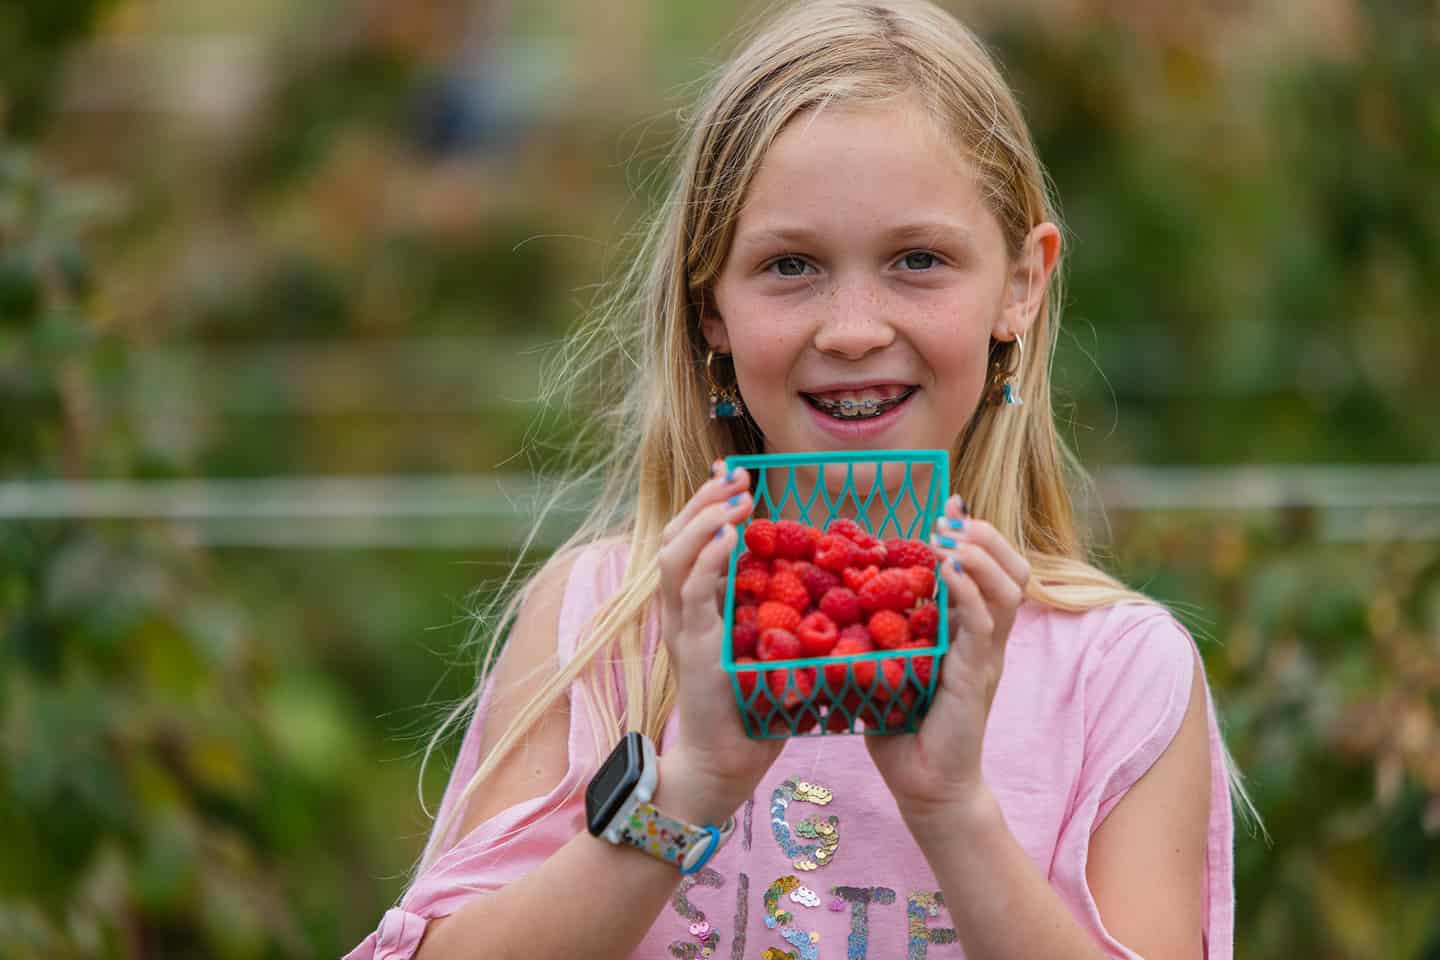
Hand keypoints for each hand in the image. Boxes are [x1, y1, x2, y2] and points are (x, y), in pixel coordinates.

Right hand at [656, 461, 784, 816]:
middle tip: (736, 474)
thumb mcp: (762, 647)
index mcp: (696, 606)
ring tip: (735, 498)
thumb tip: (811, 580)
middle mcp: (681, 611)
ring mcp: (682, 627)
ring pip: (674, 555)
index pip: (690, 540)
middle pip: (675, 536)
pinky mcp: (692, 647)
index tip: (733, 475)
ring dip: (704, 520)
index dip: (708, 505)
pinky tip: (728, 538)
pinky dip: (706, 558)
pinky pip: (691, 591)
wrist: (725, 762)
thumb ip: (772, 613)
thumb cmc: (752, 709)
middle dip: (705, 500)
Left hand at [865, 495, 1030, 822]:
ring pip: (1008, 589)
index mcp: (971, 632)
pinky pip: (983, 627)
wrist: (925, 785)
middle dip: (985, 535)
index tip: (949, 506)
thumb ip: (883, 627)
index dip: (978, 535)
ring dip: (979, 555)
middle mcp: (987, 640)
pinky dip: (967, 593)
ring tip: (949, 539)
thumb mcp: (892, 661)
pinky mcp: (975, 679)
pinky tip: (947, 574)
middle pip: (1014, 570)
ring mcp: (986, 659)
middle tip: (948, 518)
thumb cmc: (902, 724)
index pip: (994, 570)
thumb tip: (843, 586)